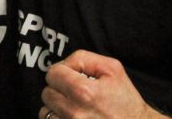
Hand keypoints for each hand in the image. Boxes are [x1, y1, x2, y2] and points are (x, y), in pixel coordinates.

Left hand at [39, 50, 169, 118]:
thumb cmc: (126, 101)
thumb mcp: (112, 69)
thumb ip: (83, 58)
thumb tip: (64, 64)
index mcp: (85, 92)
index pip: (53, 74)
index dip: (62, 72)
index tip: (71, 77)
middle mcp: (75, 113)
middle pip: (47, 93)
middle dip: (59, 90)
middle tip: (75, 92)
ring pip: (46, 112)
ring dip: (56, 107)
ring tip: (74, 107)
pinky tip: (73, 117)